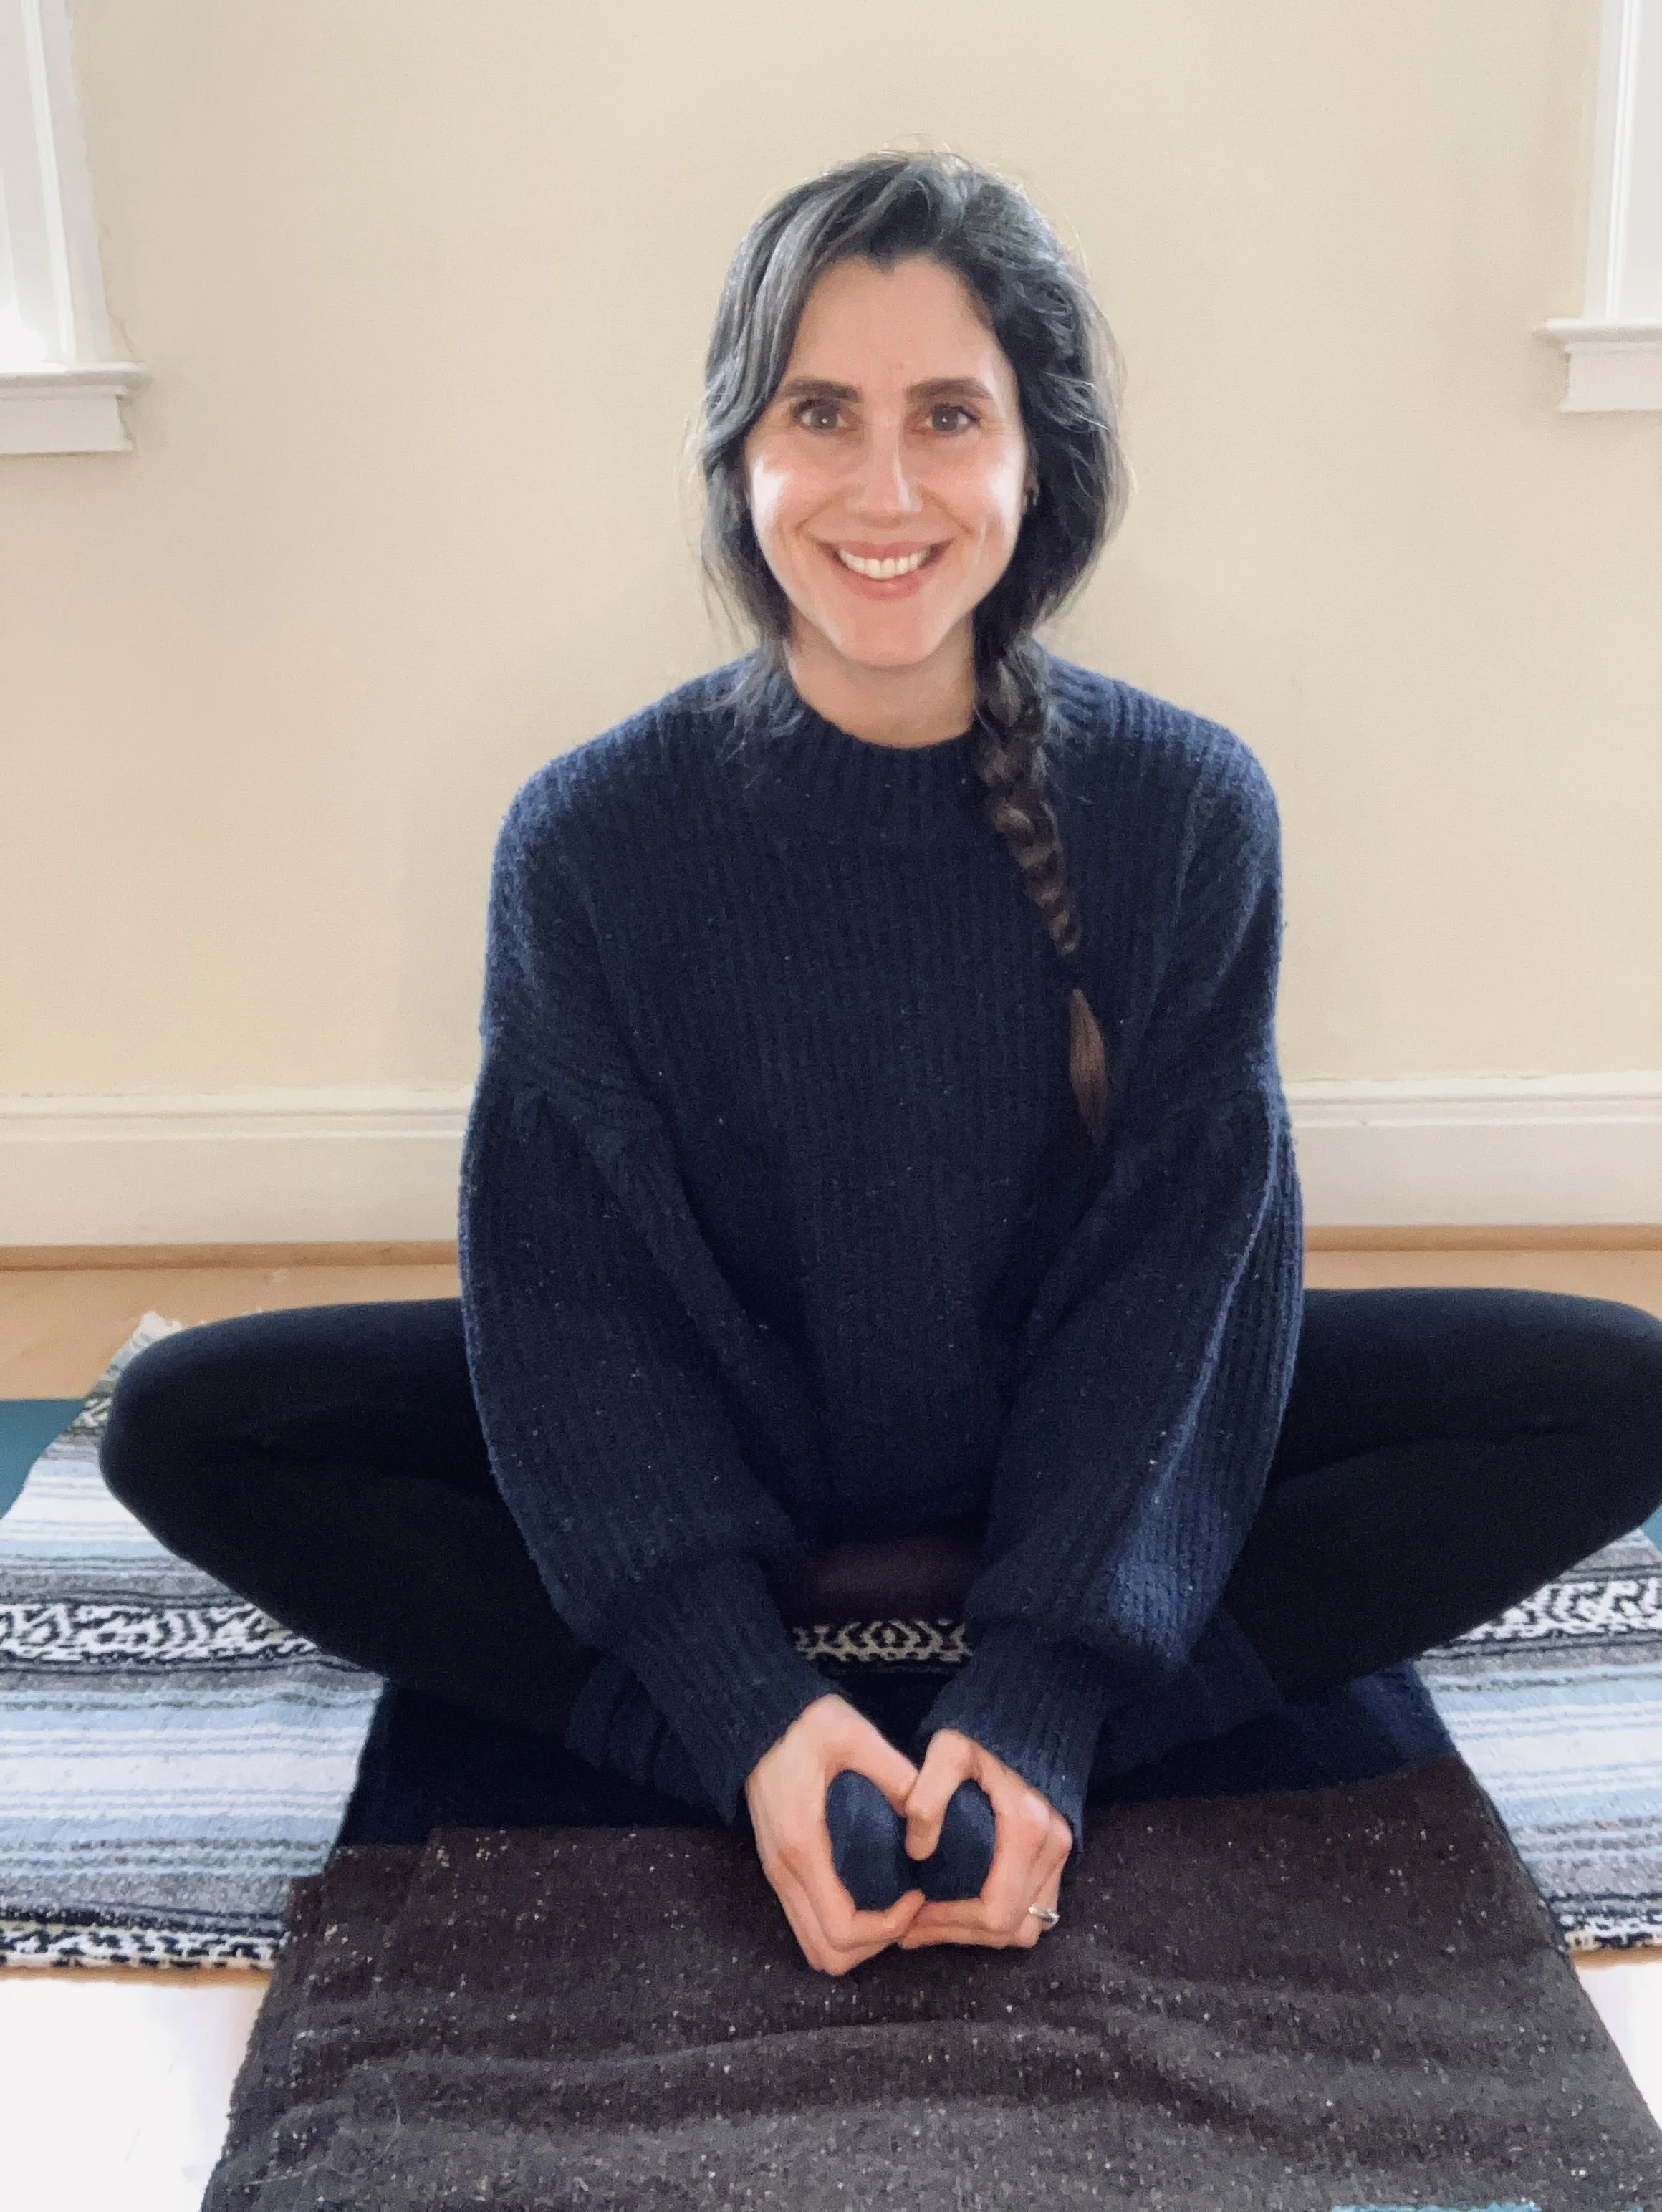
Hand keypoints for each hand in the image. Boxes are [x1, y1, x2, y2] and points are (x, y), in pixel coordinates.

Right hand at [745, 1694, 925, 1975]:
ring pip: (815, 1946)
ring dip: (858, 1942)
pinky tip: (870, 1896)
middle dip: (875, 1944)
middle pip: (827, 1953)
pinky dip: (841, 1928)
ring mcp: (778, 1874)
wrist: (756, 1719)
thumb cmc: (804, 1725)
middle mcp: (784, 1872)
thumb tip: (923, 1811)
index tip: (916, 1895)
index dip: (887, 1928)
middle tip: (908, 1907)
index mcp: (803, 1846)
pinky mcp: (780, 1869)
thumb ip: (891, 1769)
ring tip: (892, 1906)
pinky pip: (808, 1924)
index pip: (842, 1929)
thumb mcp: (852, 1732)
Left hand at [895, 1728, 1069, 1950]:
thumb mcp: (947, 1750)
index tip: (912, 1919)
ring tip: (933, 1922)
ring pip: (1026, 1927)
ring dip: (980, 1933)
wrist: (1021, 1723)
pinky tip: (961, 1908)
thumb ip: (928, 1796)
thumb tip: (918, 1852)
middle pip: (1011, 1928)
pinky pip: (1034, 1912)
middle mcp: (1053, 1848)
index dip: (951, 1925)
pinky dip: (999, 1920)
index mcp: (1028, 1828)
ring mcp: (1060, 1857)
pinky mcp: (1056, 1860)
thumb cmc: (980, 1738)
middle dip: (959, 1933)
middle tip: (913, 1928)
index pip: (995, 1911)